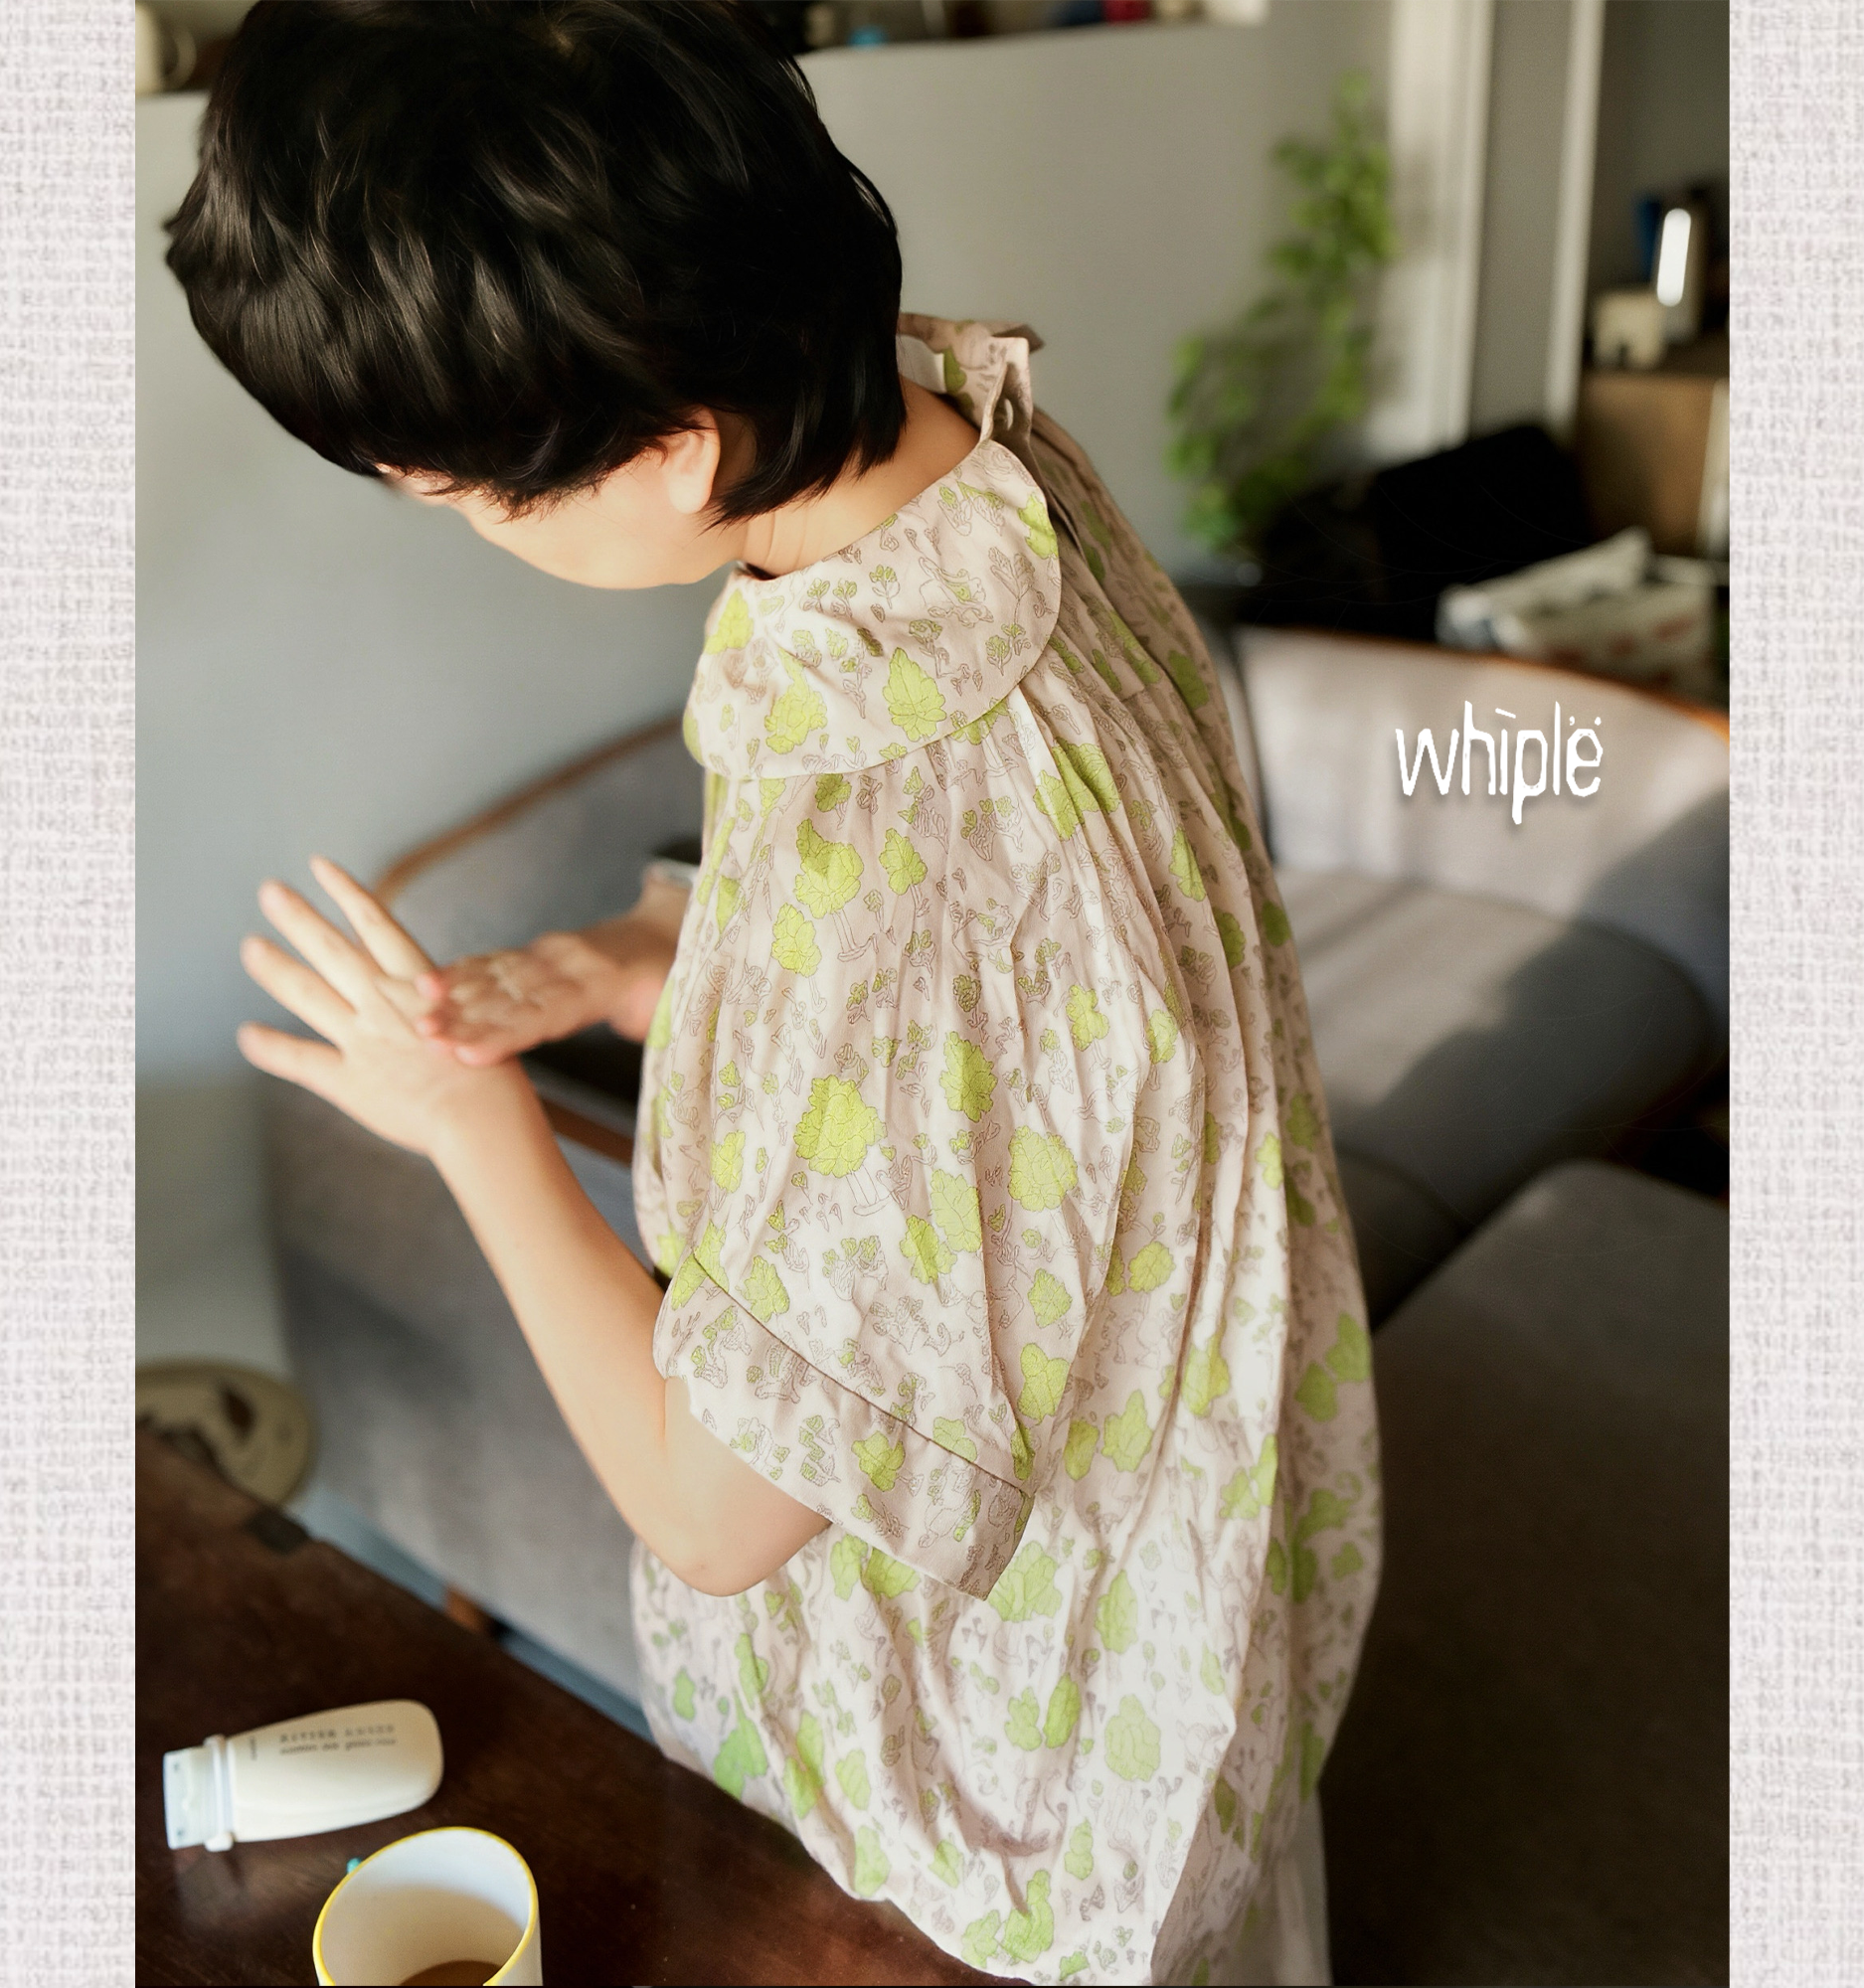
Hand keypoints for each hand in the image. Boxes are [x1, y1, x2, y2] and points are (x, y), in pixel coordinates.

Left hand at [237, 855, 530, 1158]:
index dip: (347, 892)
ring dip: (275, 968)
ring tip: (250, 946)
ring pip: (307, 993)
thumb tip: (433, 991)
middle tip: (269, 890)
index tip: (320, 865)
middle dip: (299, 917)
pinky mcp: (347, 1081)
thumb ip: (441, 1003)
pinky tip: (246, 1035)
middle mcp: (382, 1002)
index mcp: (417, 983)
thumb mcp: (474, 1020)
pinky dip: (269, 1048)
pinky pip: (299, 1059)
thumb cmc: (490, 1077)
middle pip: (332, 949)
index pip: (376, 924)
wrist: (483, 1120)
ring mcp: (361, 1039)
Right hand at [413, 875, 688, 1060]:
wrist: (666, 932)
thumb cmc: (675, 981)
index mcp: (604, 980)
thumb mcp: (678, 1002)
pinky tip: (426, 986)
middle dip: (466, 1018)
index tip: (471, 1052)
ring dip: (453, 999)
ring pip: (496, 978)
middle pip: (511, 995)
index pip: (549, 1010)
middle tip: (424, 1037)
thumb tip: (650, 1047)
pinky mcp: (535, 954)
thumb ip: (658, 1024)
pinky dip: (459, 974)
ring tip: (417, 1018)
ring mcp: (549, 954)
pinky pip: (494, 963)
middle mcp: (569, 962)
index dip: (508, 1032)